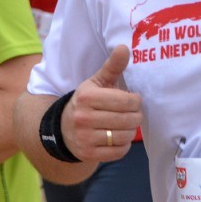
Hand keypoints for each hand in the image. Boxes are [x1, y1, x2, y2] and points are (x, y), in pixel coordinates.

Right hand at [62, 45, 142, 162]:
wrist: (64, 128)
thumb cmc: (87, 101)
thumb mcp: (97, 82)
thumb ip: (112, 66)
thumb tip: (124, 47)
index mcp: (87, 96)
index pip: (126, 101)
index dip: (136, 101)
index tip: (134, 100)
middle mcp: (83, 118)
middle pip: (127, 120)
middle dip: (136, 116)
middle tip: (133, 113)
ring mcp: (84, 138)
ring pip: (124, 136)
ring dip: (131, 131)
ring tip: (126, 125)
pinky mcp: (88, 154)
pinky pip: (118, 152)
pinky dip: (123, 145)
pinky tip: (118, 137)